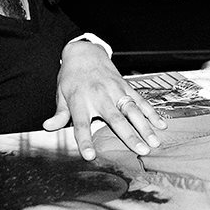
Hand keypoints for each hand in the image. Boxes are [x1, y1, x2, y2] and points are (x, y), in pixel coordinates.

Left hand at [43, 40, 167, 159]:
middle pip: (116, 119)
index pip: (81, 124)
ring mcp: (115, 90)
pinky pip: (141, 100)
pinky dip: (151, 112)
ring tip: (154, 142)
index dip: (85, 140)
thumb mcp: (61, 94)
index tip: (89, 156)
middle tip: (141, 151)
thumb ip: (59, 114)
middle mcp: (99, 96)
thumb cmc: (72, 77)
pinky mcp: (126, 86)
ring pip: (133, 110)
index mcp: (80, 100)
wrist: (85, 53)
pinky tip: (161, 124)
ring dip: (145, 127)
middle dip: (129, 136)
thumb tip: (48, 127)